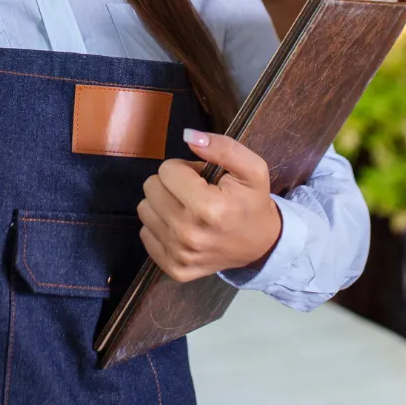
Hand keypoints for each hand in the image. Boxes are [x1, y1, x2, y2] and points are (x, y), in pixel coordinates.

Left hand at [137, 130, 282, 282]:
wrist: (261, 244)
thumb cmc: (252, 201)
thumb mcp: (251, 168)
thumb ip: (222, 147)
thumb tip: (188, 136)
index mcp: (208, 208)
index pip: (167, 170)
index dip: (184, 168)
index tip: (202, 179)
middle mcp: (189, 234)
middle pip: (151, 188)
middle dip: (171, 184)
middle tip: (195, 192)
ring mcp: (180, 255)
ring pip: (144, 209)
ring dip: (164, 203)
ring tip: (188, 208)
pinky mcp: (174, 269)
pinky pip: (146, 234)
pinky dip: (161, 226)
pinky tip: (182, 226)